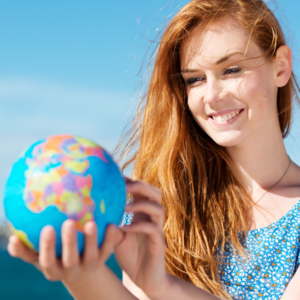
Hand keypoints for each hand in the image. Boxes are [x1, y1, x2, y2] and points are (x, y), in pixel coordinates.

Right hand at [7, 220, 118, 286]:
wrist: (81, 272)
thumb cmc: (55, 258)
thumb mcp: (40, 258)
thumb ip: (26, 250)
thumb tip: (11, 239)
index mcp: (54, 269)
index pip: (47, 261)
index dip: (46, 247)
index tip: (47, 228)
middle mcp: (71, 269)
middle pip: (70, 259)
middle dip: (68, 242)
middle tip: (68, 222)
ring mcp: (88, 266)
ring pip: (91, 255)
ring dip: (91, 239)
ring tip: (90, 223)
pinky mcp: (102, 260)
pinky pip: (108, 250)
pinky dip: (110, 238)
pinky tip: (112, 224)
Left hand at [114, 178, 168, 298]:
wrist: (142, 277)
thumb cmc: (129, 254)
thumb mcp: (116, 236)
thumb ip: (111, 222)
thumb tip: (92, 210)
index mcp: (143, 212)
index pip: (142, 190)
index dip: (131, 181)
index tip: (116, 177)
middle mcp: (152, 218)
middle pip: (156, 193)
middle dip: (141, 186)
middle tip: (124, 187)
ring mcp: (158, 229)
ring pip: (158, 208)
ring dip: (141, 205)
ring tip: (125, 207)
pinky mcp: (159, 243)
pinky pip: (153, 229)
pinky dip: (139, 226)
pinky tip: (125, 228)